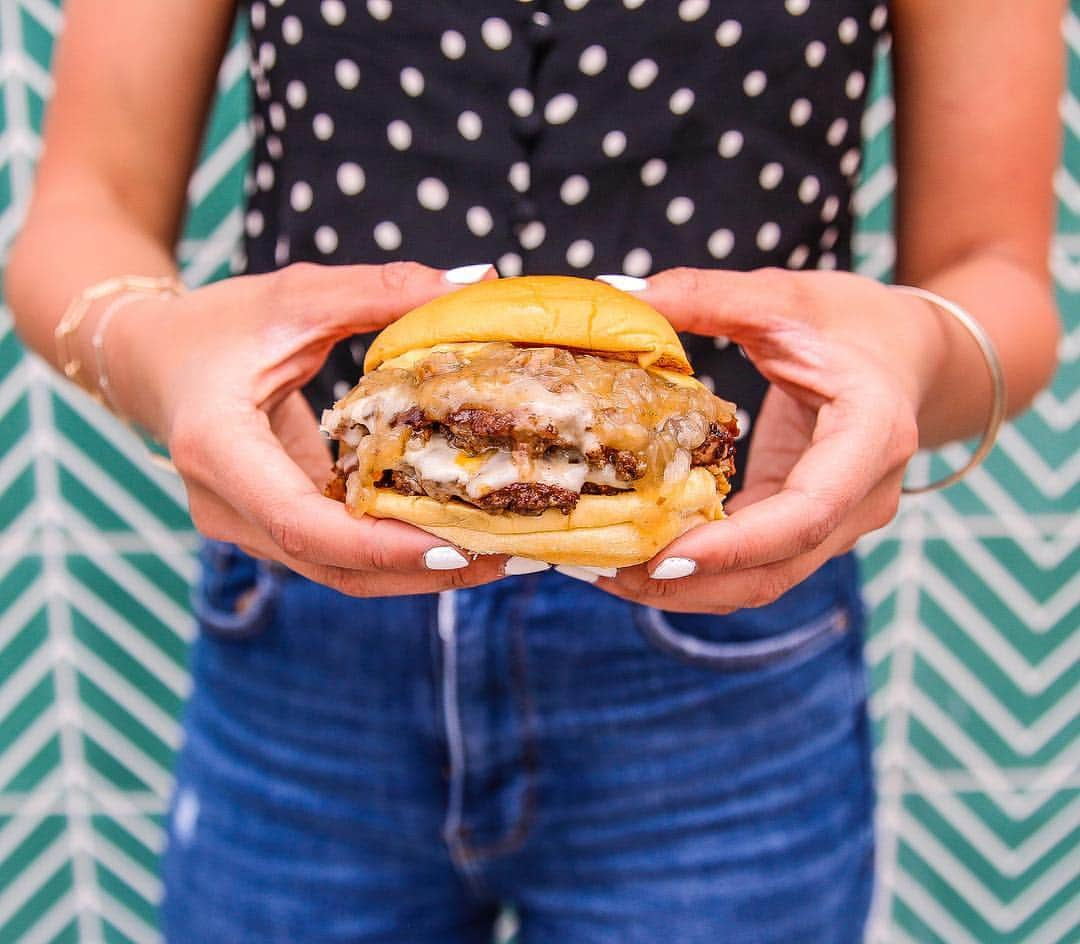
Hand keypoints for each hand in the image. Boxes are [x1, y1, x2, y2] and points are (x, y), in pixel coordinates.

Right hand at [106, 261, 508, 595]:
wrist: (151, 362)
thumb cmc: (215, 325)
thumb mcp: (294, 297)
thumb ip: (382, 291)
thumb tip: (477, 282)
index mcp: (217, 448)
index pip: (299, 523)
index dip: (379, 545)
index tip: (454, 547)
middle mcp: (226, 506)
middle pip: (330, 566)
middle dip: (419, 570)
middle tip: (504, 556)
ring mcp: (245, 527)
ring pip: (337, 573)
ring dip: (414, 572)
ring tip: (494, 554)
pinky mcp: (270, 528)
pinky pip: (336, 554)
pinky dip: (393, 552)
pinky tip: (450, 534)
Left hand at [597, 267, 934, 613]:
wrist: (908, 354)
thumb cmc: (853, 321)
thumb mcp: (782, 297)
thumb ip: (706, 295)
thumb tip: (620, 295)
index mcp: (871, 437)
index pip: (807, 513)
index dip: (736, 545)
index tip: (663, 556)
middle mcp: (864, 498)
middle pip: (776, 568)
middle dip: (689, 583)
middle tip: (604, 573)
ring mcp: (840, 523)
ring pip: (763, 581)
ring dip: (686, 590)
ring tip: (606, 574)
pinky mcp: (808, 528)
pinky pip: (754, 565)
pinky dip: (698, 570)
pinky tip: (638, 557)